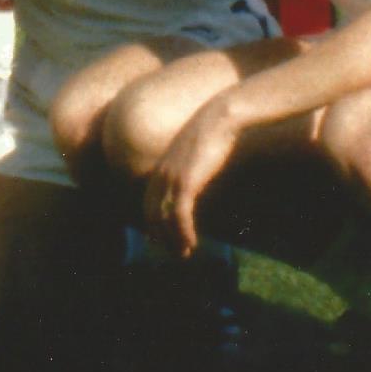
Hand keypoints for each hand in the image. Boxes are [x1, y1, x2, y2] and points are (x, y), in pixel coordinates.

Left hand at [154, 94, 243, 257]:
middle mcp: (161, 173)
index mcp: (162, 166)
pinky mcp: (186, 181)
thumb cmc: (214, 134)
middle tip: (175, 253)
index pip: (149, 202)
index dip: (154, 223)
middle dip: (162, 237)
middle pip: (152, 213)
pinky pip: (179, 215)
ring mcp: (172, 178)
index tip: (163, 239)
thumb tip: (195, 182)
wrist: (221, 118)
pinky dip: (183, 232)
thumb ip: (192, 168)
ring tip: (185, 253)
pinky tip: (192, 243)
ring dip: (174, 240)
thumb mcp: (197, 154)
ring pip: (164, 218)